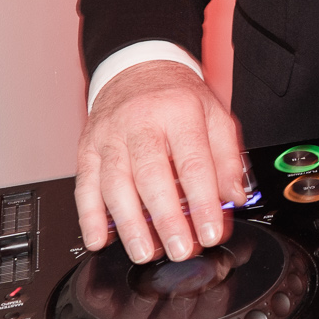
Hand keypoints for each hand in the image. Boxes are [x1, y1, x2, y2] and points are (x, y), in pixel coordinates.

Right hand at [74, 61, 245, 263]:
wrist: (137, 66)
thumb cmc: (176, 97)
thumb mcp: (214, 115)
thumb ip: (227, 158)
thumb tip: (233, 199)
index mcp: (179, 113)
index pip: (193, 163)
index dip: (203, 202)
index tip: (210, 232)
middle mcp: (141, 123)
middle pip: (151, 176)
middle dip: (166, 219)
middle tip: (179, 250)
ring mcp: (110, 136)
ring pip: (114, 183)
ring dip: (129, 224)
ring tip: (144, 251)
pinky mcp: (87, 147)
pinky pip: (85, 185)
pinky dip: (89, 216)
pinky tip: (98, 239)